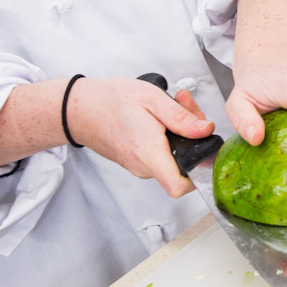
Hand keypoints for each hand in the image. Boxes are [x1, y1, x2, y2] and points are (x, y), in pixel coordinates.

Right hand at [66, 78, 214, 197]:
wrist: (79, 108)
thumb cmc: (110, 101)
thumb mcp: (152, 99)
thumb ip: (181, 117)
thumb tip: (205, 130)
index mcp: (148, 152)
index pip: (180, 187)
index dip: (201, 174)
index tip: (207, 152)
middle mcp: (143, 166)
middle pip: (182, 166)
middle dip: (194, 136)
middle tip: (188, 108)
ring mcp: (138, 165)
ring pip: (172, 157)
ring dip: (181, 131)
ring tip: (174, 104)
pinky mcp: (135, 160)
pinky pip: (160, 153)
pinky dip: (167, 134)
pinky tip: (162, 114)